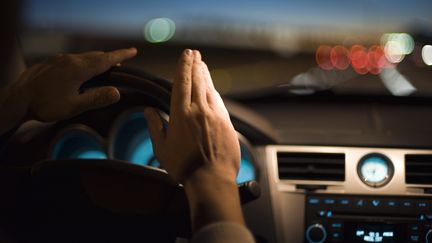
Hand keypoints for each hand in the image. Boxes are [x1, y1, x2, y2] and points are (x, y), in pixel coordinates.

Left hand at [17, 48, 136, 121]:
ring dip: (96, 60)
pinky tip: (81, 72)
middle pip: (95, 56)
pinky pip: (73, 59)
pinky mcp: (50, 63)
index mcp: (78, 69)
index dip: (120, 55)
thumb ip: (96, 99)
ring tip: (103, 67)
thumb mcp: (74, 106)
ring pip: (83, 57)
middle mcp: (69, 59)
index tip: (133, 51)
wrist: (17, 99)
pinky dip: (83, 62)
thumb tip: (117, 92)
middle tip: (121, 61)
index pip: (105, 60)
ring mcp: (58, 59)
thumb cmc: (45, 105)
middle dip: (110, 57)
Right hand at [144, 49, 239, 183]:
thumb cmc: (184, 167)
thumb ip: (155, 127)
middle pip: (197, 81)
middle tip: (195, 53)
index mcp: (181, 114)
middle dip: (196, 65)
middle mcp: (199, 110)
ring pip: (210, 89)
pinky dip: (214, 91)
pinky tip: (212, 88)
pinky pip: (219, 101)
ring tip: (203, 65)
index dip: (184, 66)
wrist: (212, 179)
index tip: (186, 54)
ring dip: (206, 75)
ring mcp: (215, 115)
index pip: (182, 83)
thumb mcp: (162, 149)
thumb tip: (148, 110)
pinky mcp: (226, 123)